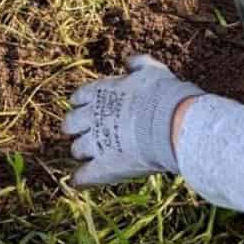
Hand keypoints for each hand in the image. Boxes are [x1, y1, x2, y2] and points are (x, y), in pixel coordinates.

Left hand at [64, 55, 206, 186]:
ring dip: (82, 151)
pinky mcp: (104, 166)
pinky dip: (81, 179)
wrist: (172, 122)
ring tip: (91, 156)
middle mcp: (91, 116)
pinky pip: (85, 175)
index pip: (78, 98)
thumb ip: (139, 64)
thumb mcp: (152, 71)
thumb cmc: (164, 95)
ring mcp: (95, 142)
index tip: (87, 109)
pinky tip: (78, 182)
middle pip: (70, 124)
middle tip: (87, 133)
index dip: (82, 105)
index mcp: (99, 92)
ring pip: (77, 149)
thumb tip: (129, 61)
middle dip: (76, 128)